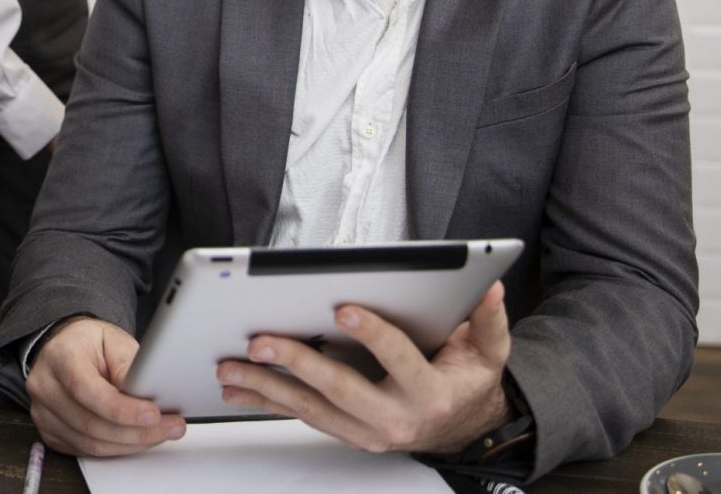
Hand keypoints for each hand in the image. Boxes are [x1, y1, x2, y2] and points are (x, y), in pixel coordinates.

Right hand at [26, 317, 185, 457]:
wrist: (66, 349)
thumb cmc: (90, 344)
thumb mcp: (114, 341)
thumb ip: (128, 366)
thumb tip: (147, 396)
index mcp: (59, 356)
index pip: (87, 390)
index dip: (122, 409)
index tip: (153, 415)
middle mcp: (44, 386)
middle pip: (90, 423)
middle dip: (136, 432)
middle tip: (169, 427)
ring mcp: (43, 413)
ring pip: (91, 444)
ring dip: (130, 444)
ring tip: (160, 434)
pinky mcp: (50, 432)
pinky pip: (86, 451)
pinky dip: (116, 449)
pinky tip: (136, 439)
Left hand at [214, 281, 512, 455]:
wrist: (459, 429)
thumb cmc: (465, 383)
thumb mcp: (489, 353)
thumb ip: (488, 322)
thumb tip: (490, 289)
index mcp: (429, 393)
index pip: (399, 360)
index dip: (372, 334)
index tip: (341, 308)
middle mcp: (394, 418)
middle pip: (340, 390)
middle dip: (298, 364)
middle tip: (261, 341)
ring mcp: (365, 430)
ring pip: (311, 408)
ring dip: (267, 387)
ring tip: (231, 367)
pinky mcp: (344, 432)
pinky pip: (301, 416)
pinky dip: (267, 402)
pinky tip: (237, 390)